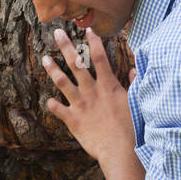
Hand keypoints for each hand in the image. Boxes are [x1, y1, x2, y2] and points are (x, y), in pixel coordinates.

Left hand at [42, 28, 135, 165]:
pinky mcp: (73, 120)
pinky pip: (58, 109)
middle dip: (66, 46)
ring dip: (53, 69)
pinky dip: (52, 104)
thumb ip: (134, 84)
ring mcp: (80, 104)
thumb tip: (135, 69)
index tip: (87, 29)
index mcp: (108, 85)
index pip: (99, 57)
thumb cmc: (131, 127)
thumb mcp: (135, 102)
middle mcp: (91, 91)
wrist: (119, 149)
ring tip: (45, 59)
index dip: (93, 41)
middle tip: (57, 32)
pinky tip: (48, 100)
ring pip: (62, 82)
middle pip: (77, 63)